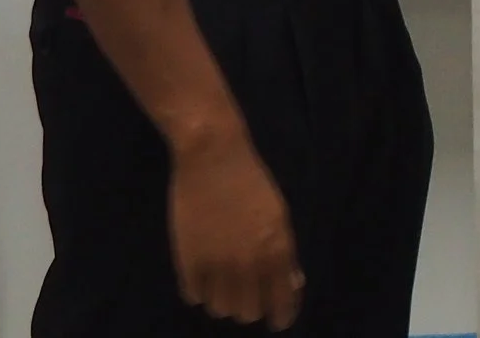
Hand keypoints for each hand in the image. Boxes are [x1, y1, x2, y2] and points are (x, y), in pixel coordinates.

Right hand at [168, 132, 301, 329]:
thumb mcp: (280, 216)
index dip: (282, 316)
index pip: (283, 302)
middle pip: (248, 312)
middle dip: (249, 305)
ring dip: (223, 300)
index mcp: (277, 251)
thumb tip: (292, 284)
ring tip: (222, 282)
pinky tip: (202, 275)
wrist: (213, 158)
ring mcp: (216, 264)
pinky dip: (198, 289)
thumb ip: (285, 253)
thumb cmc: (251, 182)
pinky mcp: (187, 260)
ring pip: (220, 308)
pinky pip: (193, 295)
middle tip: (246, 293)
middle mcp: (249, 264)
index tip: (277, 321)